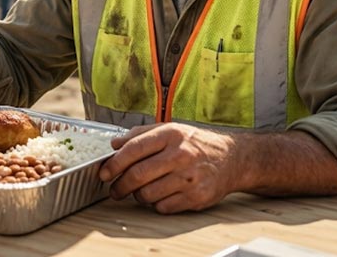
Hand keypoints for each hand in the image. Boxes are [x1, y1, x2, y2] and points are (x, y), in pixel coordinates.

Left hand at [98, 123, 239, 213]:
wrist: (232, 158)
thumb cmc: (196, 143)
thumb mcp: (170, 129)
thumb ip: (141, 134)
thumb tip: (115, 144)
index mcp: (170, 134)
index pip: (133, 149)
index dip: (114, 163)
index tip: (104, 172)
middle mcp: (180, 155)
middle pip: (137, 175)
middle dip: (119, 186)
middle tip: (115, 190)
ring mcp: (189, 177)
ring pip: (148, 194)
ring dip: (138, 196)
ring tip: (140, 191)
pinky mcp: (196, 197)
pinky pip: (163, 207)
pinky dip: (156, 204)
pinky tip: (160, 195)